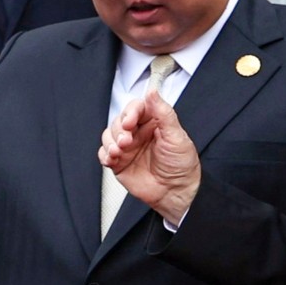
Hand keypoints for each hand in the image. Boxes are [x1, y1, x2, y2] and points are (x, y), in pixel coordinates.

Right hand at [99, 91, 201, 224]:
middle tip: (126, 141)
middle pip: (119, 120)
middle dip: (119, 129)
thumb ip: (164, 113)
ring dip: (110, 141)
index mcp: (153, 122)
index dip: (130, 112)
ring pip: (108, 135)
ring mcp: (128, 147)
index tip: (130, 122)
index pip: (136, 108)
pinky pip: (104, 153)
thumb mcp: (177, 136)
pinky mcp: (119, 162)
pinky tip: (112, 159)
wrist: (176, 193)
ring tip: (118, 151)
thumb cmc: (181, 165)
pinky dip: (104, 154)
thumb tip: (153, 91)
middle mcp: (138, 132)